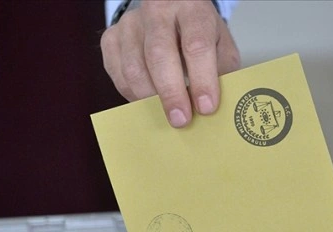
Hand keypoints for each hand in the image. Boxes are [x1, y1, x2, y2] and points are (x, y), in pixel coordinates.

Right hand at [101, 0, 240, 127]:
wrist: (170, 11)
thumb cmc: (198, 33)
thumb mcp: (220, 45)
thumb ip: (221, 72)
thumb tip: (213, 108)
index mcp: (192, 8)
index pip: (196, 44)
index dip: (202, 80)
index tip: (205, 107)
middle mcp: (157, 10)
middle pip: (159, 54)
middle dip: (170, 93)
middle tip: (181, 120)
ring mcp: (130, 23)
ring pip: (133, 67)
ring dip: (150, 98)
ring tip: (166, 114)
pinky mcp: (111, 37)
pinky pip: (117, 74)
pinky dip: (132, 94)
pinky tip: (148, 101)